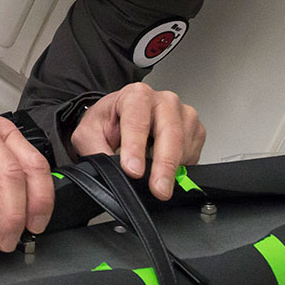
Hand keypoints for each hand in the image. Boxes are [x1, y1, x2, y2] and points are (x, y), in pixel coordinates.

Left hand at [69, 82, 205, 199]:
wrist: (121, 116)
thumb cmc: (109, 121)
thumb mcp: (89, 134)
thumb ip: (97, 150)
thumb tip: (113, 171)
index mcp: (135, 96)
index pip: (137, 120)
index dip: (135, 147)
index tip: (133, 171)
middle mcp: (163, 100)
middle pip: (170, 131)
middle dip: (164, 165)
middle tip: (158, 189)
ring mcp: (183, 114)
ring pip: (184, 145)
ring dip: (172, 169)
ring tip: (156, 179)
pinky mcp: (195, 130)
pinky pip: (194, 154)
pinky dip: (181, 167)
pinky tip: (165, 167)